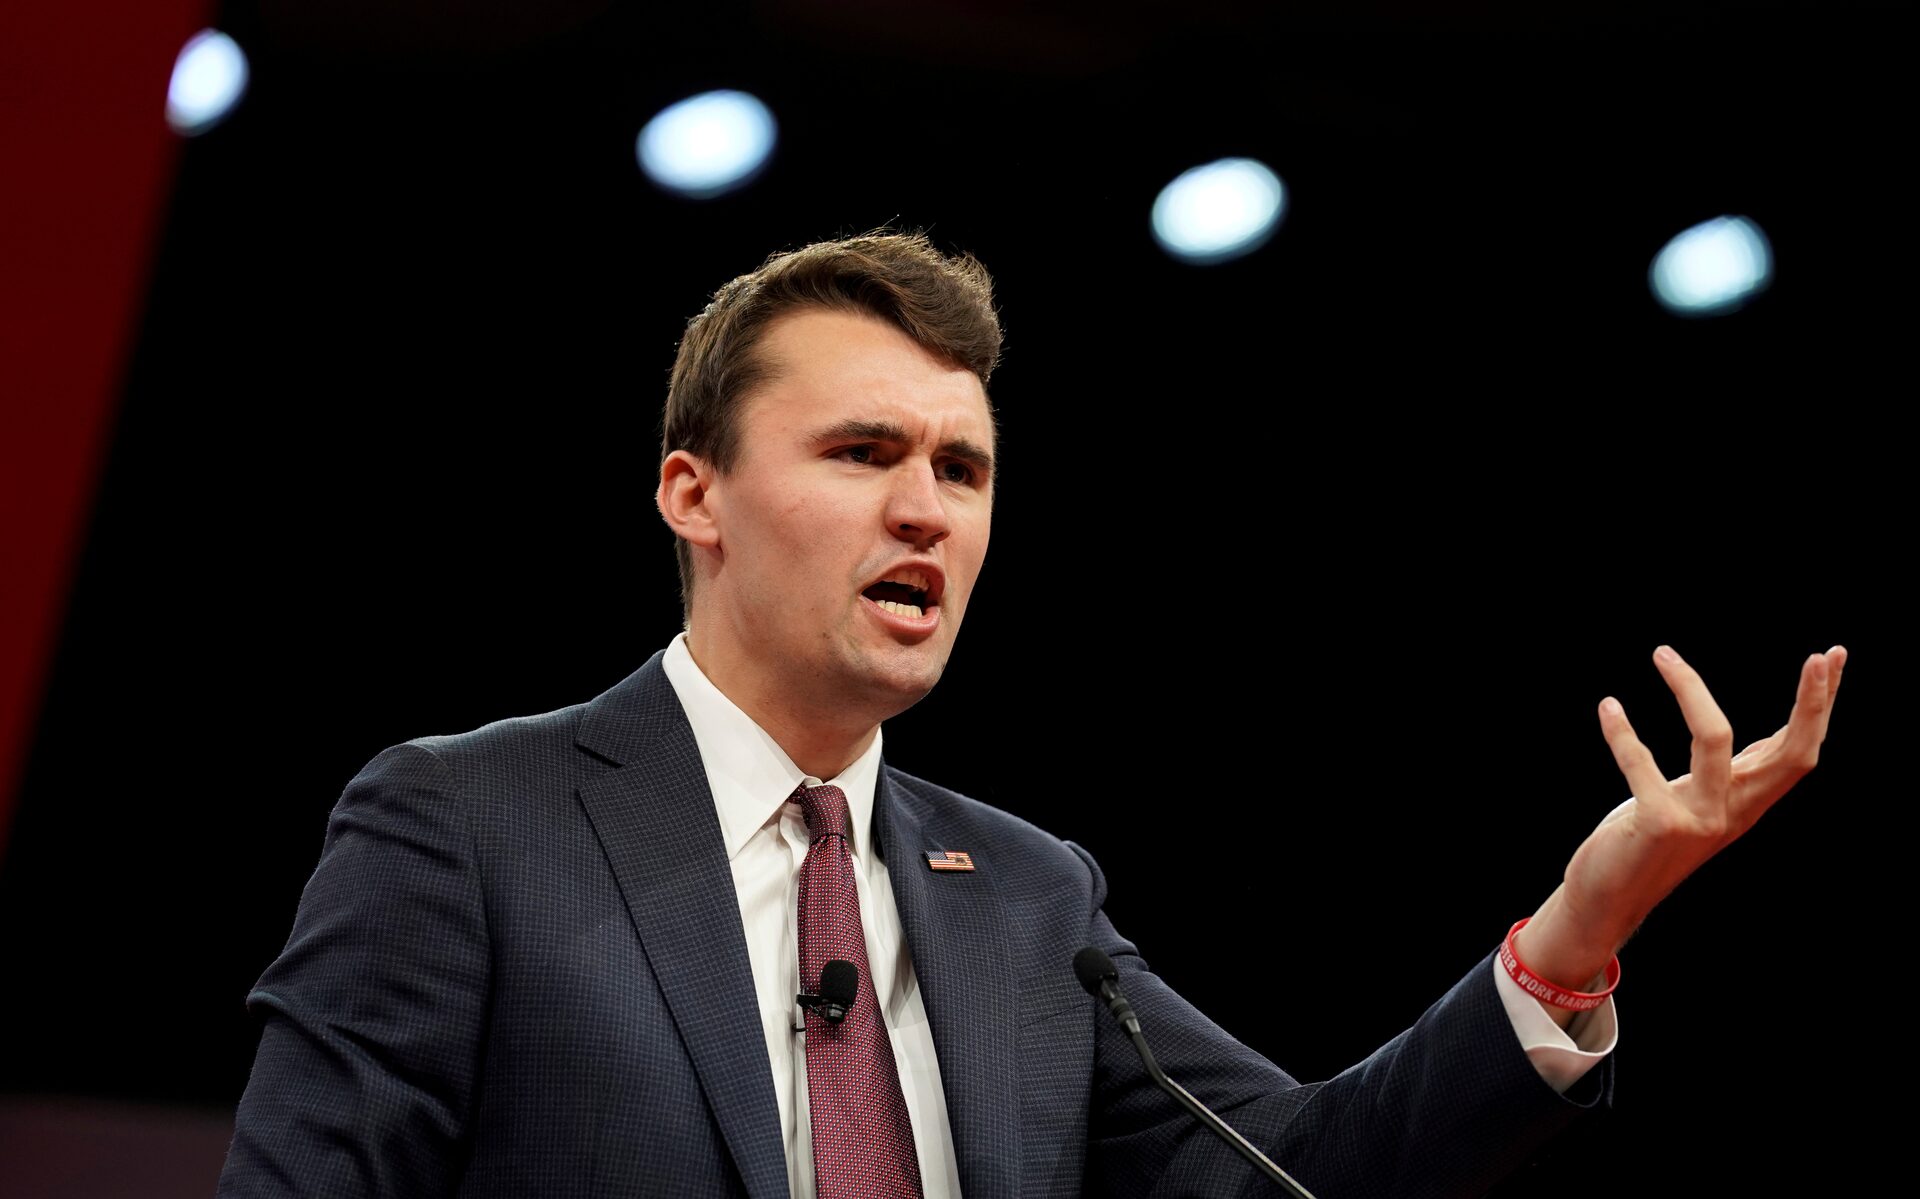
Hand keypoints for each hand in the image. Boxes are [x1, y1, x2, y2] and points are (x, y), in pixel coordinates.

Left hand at [1513, 644, 1847, 1022]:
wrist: (1608, 901)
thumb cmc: (1649, 841)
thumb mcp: (1703, 802)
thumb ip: (1736, 775)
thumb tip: (1772, 739)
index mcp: (1747, 802)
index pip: (1799, 748)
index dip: (1820, 704)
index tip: (1834, 655)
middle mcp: (1733, 811)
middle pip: (1792, 753)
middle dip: (1811, 702)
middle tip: (1821, 655)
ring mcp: (1700, 820)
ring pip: (1714, 740)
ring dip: (1692, 690)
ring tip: (1662, 654)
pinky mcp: (1659, 825)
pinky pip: (1642, 767)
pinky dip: (1623, 735)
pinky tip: (1609, 707)